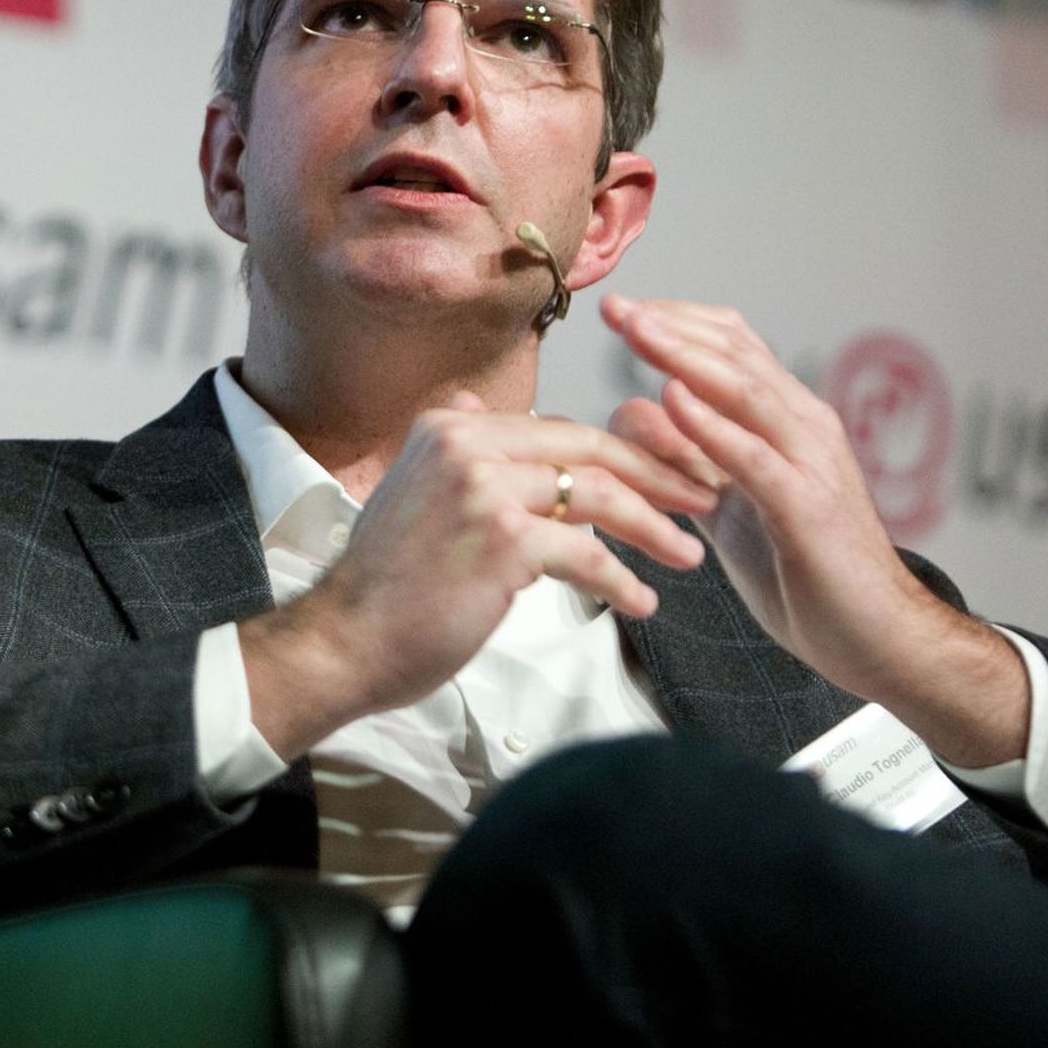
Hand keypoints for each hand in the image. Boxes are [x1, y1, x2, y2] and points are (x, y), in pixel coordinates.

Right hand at [241, 394, 716, 758]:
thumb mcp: (414, 490)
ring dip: (653, 527)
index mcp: (452, 426)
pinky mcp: (503, 539)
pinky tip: (643, 600)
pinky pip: (586, 554)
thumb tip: (477, 406)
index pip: (560, 429)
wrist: (344, 641)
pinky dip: (622, 579)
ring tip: (688, 555)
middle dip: (657, 476)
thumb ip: (455, 450)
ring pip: (598, 496)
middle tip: (703, 500)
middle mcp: (467, 443)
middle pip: (591, 449)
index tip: (665, 476)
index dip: (621, 453)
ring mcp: (485, 487)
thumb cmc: (386, 584)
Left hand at [600, 294, 1027, 766]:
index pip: (733, 348)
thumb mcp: (728, 509)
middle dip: (671, 325)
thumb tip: (631, 409)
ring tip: (635, 329)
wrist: (876, 637)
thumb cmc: (806, 575)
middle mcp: (806, 428)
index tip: (622, 309)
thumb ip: (686, 460)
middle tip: (615, 306)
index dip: (677, 322)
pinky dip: (712, 424)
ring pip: (746, 390)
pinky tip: (674, 400)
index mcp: (789, 423)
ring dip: (684, 355)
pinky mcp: (807, 508)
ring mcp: (811, 464)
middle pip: (735, 353)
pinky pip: (755, 456)